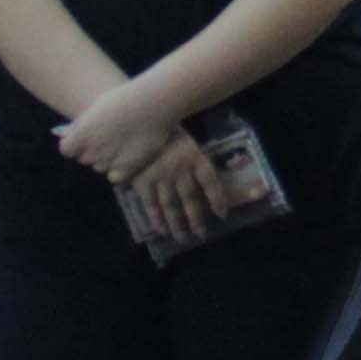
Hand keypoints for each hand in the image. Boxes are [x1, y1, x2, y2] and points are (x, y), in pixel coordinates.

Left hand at [57, 76, 181, 181]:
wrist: (152, 104)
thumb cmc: (124, 99)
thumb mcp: (95, 108)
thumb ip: (80, 126)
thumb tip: (67, 137)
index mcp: (80, 135)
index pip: (66, 150)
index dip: (75, 144)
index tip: (85, 138)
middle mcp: (91, 151)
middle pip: (85, 158)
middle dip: (93, 151)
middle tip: (109, 138)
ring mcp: (108, 162)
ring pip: (100, 167)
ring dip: (107, 160)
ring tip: (123, 145)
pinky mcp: (126, 169)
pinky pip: (115, 177)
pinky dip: (119, 171)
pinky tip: (128, 157)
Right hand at [120, 130, 235, 250]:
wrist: (138, 121)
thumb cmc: (165, 130)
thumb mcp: (186, 141)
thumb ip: (194, 160)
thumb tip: (208, 181)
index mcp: (194, 157)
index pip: (210, 182)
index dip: (217, 199)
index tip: (222, 215)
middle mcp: (180, 170)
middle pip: (191, 199)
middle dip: (196, 219)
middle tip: (200, 235)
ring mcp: (161, 177)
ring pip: (172, 206)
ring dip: (178, 225)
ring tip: (183, 238)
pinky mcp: (143, 182)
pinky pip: (151, 205)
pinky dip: (157, 219)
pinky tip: (161, 230)